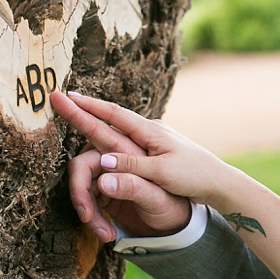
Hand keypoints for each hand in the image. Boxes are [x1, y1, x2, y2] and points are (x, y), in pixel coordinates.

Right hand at [51, 91, 244, 212]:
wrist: (218, 181)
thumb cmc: (193, 176)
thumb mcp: (162, 174)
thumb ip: (132, 167)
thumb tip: (101, 164)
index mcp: (149, 132)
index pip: (113, 115)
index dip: (88, 107)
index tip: (67, 97)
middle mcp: (149, 130)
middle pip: (111, 118)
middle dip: (85, 109)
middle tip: (62, 99)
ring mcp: (152, 138)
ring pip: (117, 128)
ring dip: (96, 120)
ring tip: (76, 110)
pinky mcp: (155, 150)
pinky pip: (125, 140)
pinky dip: (109, 135)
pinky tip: (104, 132)